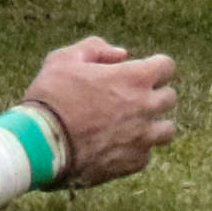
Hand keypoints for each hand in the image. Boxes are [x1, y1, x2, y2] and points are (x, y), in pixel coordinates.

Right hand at [22, 37, 178, 185]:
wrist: (41, 143)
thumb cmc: (51, 96)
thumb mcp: (64, 58)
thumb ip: (95, 48)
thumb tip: (121, 53)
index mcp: (133, 78)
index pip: (167, 66)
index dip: (155, 65)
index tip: (143, 69)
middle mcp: (145, 107)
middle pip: (170, 98)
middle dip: (154, 93)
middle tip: (130, 96)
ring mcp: (142, 138)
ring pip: (167, 130)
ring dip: (154, 124)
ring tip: (131, 124)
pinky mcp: (134, 162)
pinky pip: (146, 154)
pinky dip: (135, 148)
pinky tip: (114, 145)